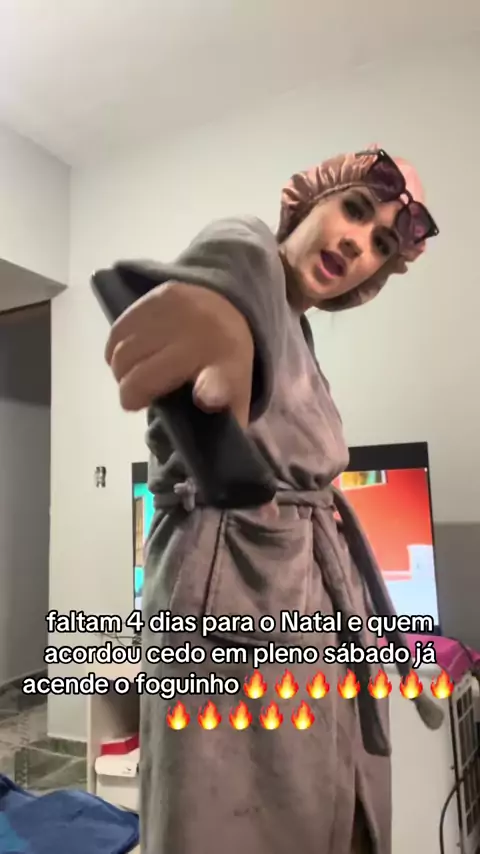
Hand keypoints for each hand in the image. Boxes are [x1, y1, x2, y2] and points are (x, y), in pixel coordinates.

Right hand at [104, 282, 253, 427]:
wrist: (229, 307)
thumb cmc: (225, 362)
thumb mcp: (236, 395)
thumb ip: (222, 423)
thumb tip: (206, 459)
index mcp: (225, 368)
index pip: (218, 381)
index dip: (212, 390)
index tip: (206, 398)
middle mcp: (199, 337)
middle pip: (139, 377)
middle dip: (130, 395)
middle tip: (137, 398)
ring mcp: (176, 314)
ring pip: (122, 354)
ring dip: (120, 372)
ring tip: (134, 376)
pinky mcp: (157, 296)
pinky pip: (117, 332)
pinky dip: (115, 350)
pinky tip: (128, 356)